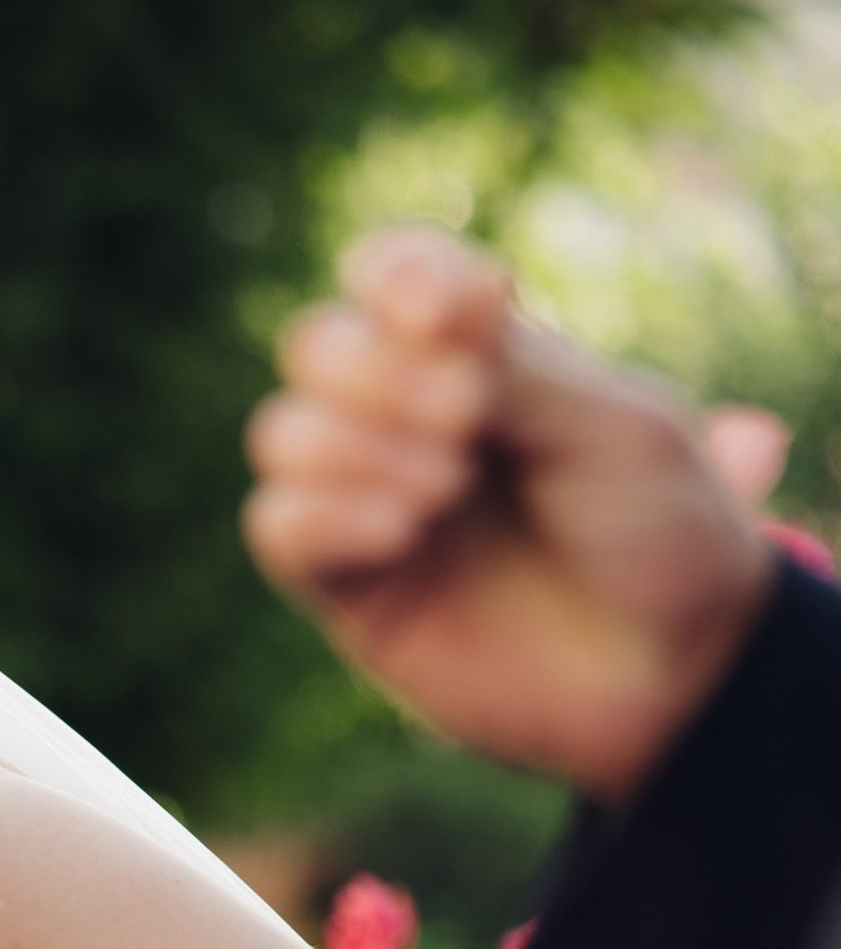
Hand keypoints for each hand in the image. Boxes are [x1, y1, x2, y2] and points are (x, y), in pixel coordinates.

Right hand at [241, 227, 771, 801]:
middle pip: (315, 343)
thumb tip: (418, 311)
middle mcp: (411, 421)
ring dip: (354, 444)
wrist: (670, 674)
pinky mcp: (348, 590)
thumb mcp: (614, 426)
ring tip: (445, 488)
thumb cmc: (661, 536)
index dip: (397, 276)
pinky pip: (278, 526)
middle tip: (468, 414)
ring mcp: (371, 504)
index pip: (393, 275)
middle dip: (374, 368)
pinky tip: (402, 531)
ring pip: (281, 432)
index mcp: (483, 357)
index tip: (452, 315)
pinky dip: (324, 514)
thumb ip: (514, 366)